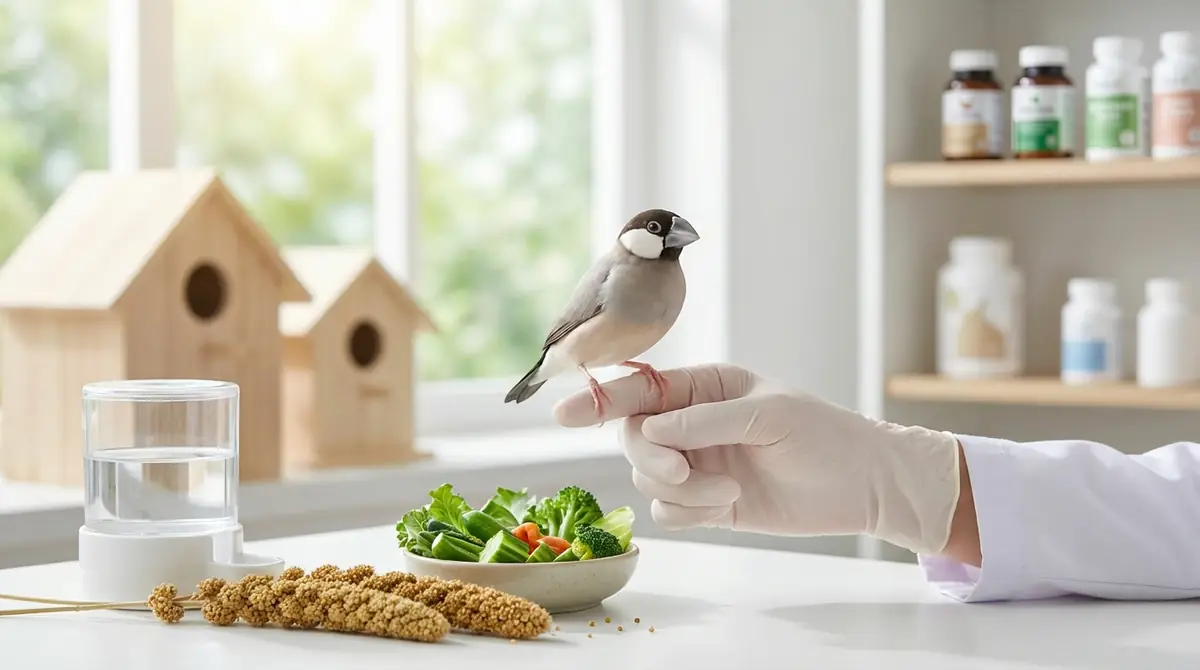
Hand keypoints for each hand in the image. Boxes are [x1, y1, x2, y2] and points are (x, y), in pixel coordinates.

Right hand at [553, 363, 962, 555]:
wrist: (863, 486)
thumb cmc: (824, 435)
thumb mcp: (768, 414)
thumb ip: (704, 420)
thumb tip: (648, 430)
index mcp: (706, 386)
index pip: (640, 389)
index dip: (600, 398)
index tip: (565, 412)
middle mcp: (693, 423)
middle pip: (633, 437)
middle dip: (649, 458)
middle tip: (681, 470)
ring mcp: (697, 463)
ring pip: (648, 479)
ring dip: (681, 490)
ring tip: (728, 491)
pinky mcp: (707, 502)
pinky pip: (667, 511)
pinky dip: (689, 512)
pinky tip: (726, 505)